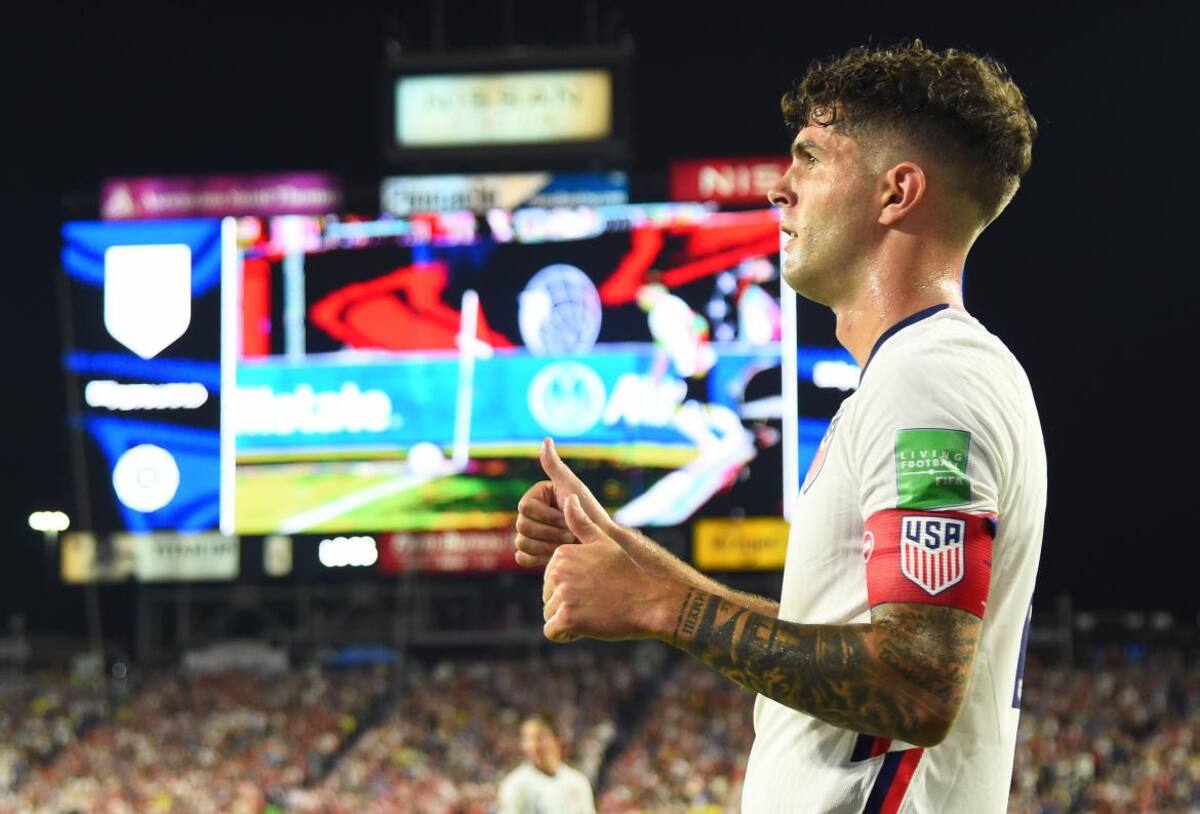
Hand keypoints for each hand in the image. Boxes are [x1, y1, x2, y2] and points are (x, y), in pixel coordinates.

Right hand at [513, 438, 615, 567]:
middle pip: (521, 526)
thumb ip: (555, 466)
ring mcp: (530, 534)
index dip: (548, 516)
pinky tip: (555, 556)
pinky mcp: (532, 553)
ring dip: (546, 547)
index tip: (568, 516)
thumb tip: (546, 440)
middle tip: (570, 534)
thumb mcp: (573, 488)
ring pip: (521, 543)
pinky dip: (537, 558)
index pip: (525, 508)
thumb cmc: (591, 514)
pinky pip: (521, 557)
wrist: (601, 544)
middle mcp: (531, 514)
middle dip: (550, 533)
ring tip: (567, 545)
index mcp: (537, 496)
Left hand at [542, 495, 673, 642]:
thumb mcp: (605, 542)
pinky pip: (552, 632)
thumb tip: (568, 498)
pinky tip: (589, 626)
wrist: (653, 600)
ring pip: (550, 615)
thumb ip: (581, 523)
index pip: (551, 579)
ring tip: (595, 612)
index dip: (572, 587)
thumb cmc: (631, 573)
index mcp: (562, 554)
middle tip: (597, 601)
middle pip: (548, 597)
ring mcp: (562, 594)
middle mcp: (558, 571)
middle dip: (568, 604)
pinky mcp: (567, 617)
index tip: (595, 586)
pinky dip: (568, 633)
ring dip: (568, 620)